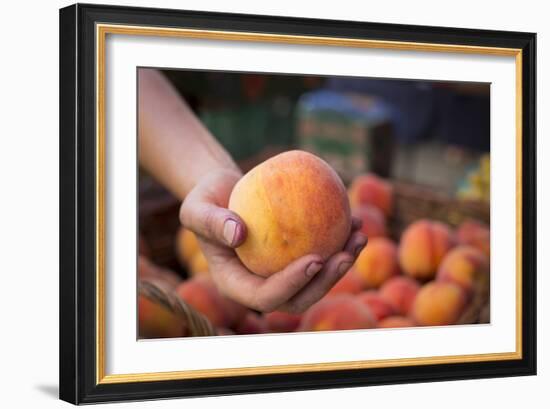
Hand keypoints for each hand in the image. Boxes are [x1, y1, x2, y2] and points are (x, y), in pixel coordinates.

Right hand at [179, 168, 366, 313]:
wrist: (224, 191)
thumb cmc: (207, 198)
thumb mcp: (197, 206)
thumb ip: (211, 221)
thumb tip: (238, 234)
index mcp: (236, 283)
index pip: (265, 297)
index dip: (292, 285)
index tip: (314, 259)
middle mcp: (261, 284)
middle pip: (298, 299)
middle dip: (326, 283)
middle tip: (345, 255)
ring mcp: (280, 273)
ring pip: (316, 280)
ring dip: (342, 263)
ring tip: (359, 235)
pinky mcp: (295, 256)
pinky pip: (321, 253)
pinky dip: (340, 240)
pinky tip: (355, 218)